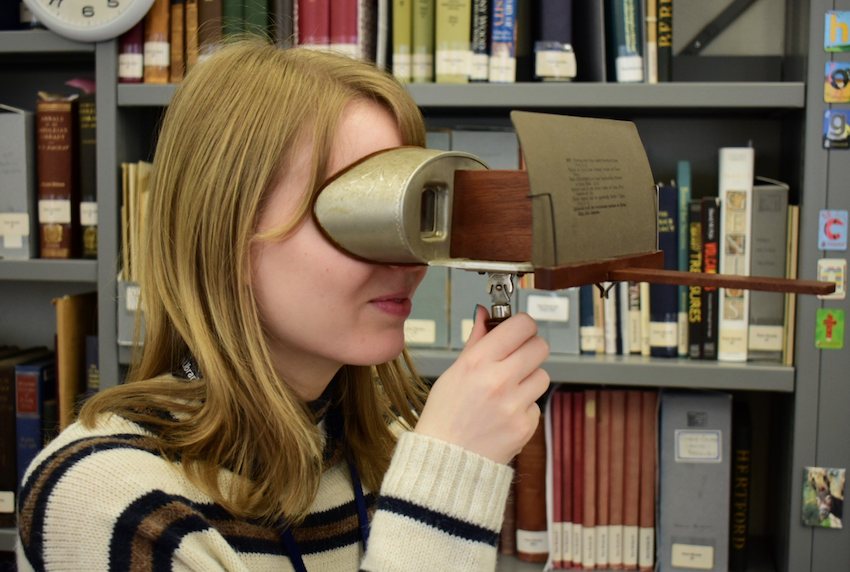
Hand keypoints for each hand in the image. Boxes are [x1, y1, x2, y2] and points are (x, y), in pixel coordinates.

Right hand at [414, 306, 549, 464]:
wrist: (446, 460)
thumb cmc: (445, 415)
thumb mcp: (453, 372)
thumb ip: (476, 341)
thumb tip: (485, 314)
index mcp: (478, 362)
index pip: (521, 326)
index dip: (524, 325)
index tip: (519, 331)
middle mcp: (498, 381)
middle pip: (540, 347)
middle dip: (531, 349)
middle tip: (518, 358)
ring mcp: (514, 405)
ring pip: (543, 375)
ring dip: (530, 379)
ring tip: (508, 390)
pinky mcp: (525, 426)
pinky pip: (537, 404)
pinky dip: (525, 407)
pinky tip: (505, 413)